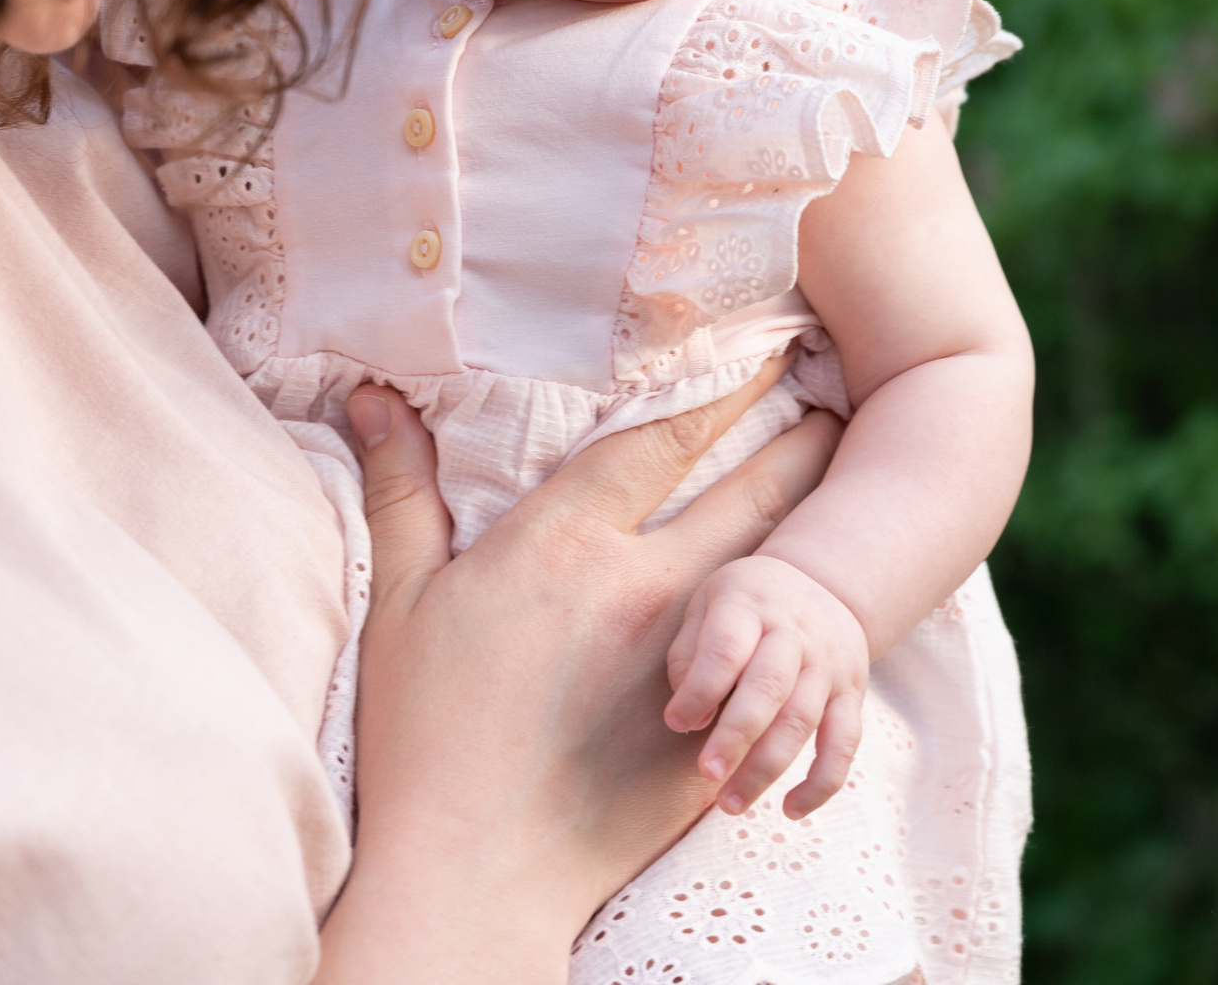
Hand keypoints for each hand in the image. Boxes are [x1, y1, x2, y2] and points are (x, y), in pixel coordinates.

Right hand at [315, 361, 840, 984]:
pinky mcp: (718, 729)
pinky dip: (806, 617)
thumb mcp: (402, 603)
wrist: (475, 868)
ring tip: (843, 488)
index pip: (660, 441)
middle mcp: (643, 590)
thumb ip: (402, 493)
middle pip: (749, 496)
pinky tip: (823, 598)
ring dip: (814, 522)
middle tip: (837, 409)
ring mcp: (692, 662)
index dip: (717, 388)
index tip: (761, 349)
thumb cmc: (425, 734)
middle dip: (798, 447)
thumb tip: (374, 397)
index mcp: (567, 547)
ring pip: (778, 568)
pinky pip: (781, 657)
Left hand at [664, 554, 869, 820]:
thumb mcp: (708, 603)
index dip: (701, 689)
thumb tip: (685, 717)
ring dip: (766, 768)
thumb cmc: (747, 604)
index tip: (676, 723)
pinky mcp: (852, 693)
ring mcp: (829, 664)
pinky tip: (790, 809)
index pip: (727, 649)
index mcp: (751, 604)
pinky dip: (821, 782)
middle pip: (768, 688)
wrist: (824, 583)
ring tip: (731, 804)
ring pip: (802, 721)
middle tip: (707, 775)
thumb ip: (690, 653)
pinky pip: (844, 744)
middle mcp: (795, 633)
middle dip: (736, 737)